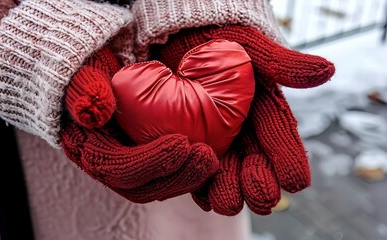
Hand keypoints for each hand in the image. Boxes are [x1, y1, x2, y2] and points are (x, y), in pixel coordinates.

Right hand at [62, 46, 219, 202]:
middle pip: (137, 188)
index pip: (112, 166)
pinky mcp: (147, 162)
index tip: (182, 143)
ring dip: (186, 179)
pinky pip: (167, 179)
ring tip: (212, 160)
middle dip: (174, 176)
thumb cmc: (96, 68)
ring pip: (155, 187)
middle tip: (206, 156)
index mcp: (85, 145)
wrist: (106, 66)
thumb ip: (84, 87)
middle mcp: (104, 162)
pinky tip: (210, 163)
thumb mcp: (87, 69)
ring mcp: (127, 165)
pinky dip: (188, 175)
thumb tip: (92, 114)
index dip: (147, 161)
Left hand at [157, 25, 334, 214]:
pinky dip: (201, 186)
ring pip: (228, 175)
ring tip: (227, 202)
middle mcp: (245, 133)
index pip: (281, 138)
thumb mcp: (251, 48)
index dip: (289, 160)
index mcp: (265, 112)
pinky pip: (198, 173)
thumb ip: (282, 63)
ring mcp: (220, 143)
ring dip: (229, 191)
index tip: (297, 181)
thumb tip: (327, 70)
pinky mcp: (194, 148)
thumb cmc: (221, 44)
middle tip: (261, 198)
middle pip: (257, 166)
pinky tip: (201, 196)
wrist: (184, 44)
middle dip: (260, 185)